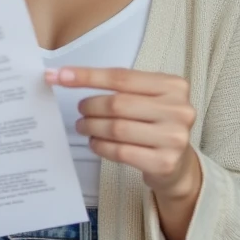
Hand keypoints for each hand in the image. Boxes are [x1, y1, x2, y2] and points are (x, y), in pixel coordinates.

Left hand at [46, 66, 199, 199]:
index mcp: (173, 86)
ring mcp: (174, 138)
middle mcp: (179, 110)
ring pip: (117, 128)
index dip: (88, 76)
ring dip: (92, 127)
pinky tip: (94, 142)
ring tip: (83, 126)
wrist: (179, 164)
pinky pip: (120, 152)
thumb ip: (118, 87)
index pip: (122, 77)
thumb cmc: (155, 124)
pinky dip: (100, 146)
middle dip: (90, 106)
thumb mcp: (147, 98)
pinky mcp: (164, 163)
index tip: (60, 76)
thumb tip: (65, 75)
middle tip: (79, 111)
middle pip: (117, 103)